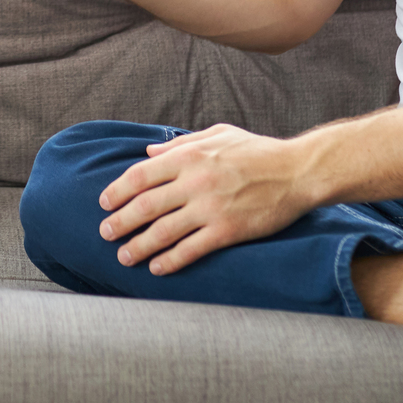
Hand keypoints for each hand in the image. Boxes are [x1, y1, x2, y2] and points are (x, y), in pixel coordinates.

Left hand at [96, 124, 318, 274]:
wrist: (297, 171)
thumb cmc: (258, 151)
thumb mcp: (218, 134)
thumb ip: (181, 143)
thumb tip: (149, 152)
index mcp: (189, 156)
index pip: (140, 175)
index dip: (117, 191)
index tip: (104, 203)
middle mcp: (195, 182)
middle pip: (144, 205)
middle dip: (120, 222)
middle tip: (105, 233)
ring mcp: (210, 208)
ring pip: (163, 232)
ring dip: (138, 246)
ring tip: (123, 256)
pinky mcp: (227, 231)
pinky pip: (191, 249)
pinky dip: (170, 261)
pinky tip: (157, 268)